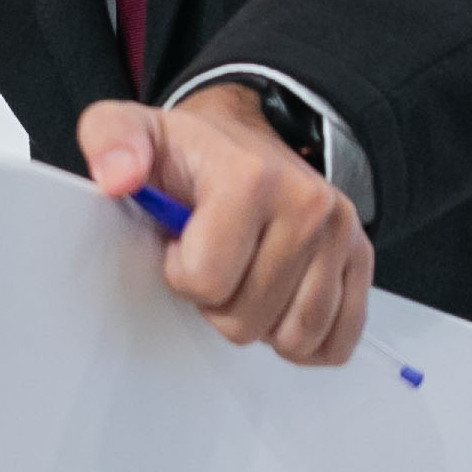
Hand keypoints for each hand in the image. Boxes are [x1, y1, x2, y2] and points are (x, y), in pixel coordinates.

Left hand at [79, 85, 371, 365]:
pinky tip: (278, 304)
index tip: (182, 242)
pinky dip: (302, 338)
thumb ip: (110, 142)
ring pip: (293, 338)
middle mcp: (309, 205)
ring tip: (245, 276)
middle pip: (247, 320)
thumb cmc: (186, 153)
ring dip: (259, 322)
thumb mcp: (129, 130)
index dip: (181, 274)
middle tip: (216, 260)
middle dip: (217, 303)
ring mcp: (341, 235)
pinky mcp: (360, 260)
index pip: (205, 281)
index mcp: (252, 178)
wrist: (245, 139)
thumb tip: (117, 178)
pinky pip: (336, 340)